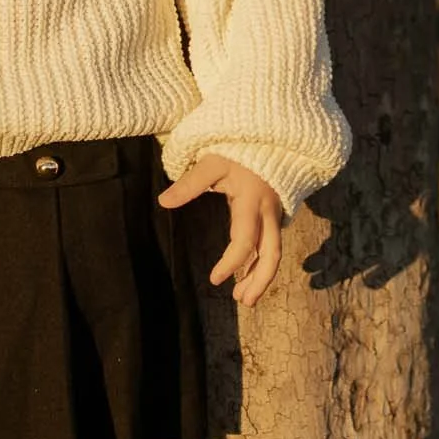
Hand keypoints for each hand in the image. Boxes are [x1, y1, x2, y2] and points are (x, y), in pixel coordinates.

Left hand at [157, 154, 283, 306]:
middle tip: (243, 302)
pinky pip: (272, 244)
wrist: (271, 136)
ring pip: (275, 251)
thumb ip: (190, 183)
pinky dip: (261, 263)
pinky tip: (248, 276)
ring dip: (261, 276)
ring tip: (244, 298)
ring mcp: (275, 214)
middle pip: (272, 253)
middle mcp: (269, 212)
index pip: (245, 240)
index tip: (214, 280)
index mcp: (252, 201)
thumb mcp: (212, 162)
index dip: (232, 263)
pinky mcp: (275, 215)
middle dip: (260, 280)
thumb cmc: (236, 149)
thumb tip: (163, 201)